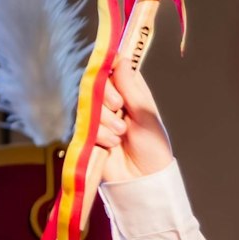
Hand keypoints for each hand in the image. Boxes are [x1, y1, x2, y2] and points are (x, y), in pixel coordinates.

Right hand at [95, 64, 174, 182]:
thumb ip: (132, 88)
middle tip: (119, 107)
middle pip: (96, 84)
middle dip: (107, 95)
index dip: (110, 68)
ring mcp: (99, 118)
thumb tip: (121, 60)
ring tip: (121, 134)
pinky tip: (112, 144)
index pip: (113, 69)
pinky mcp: (88, 134)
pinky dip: (100, 134)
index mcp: (130, 92)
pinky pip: (85, 125)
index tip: (113, 71)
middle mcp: (112, 102)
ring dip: (106, 119)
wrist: (143, 179)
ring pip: (89, 105)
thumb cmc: (153, 146)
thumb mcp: (146, 114)